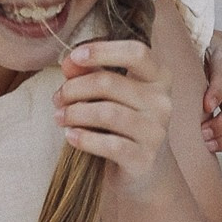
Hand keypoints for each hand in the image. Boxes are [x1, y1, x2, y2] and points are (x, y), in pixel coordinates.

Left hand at [56, 37, 174, 190]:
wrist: (144, 170)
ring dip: (75, 113)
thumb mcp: (109, 94)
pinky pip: (109, 144)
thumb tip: (69, 62)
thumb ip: (91, 73)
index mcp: (159, 77)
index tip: (74, 56)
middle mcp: (162, 102)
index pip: (136, 53)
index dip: (103, 51)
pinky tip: (71, 136)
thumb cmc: (122, 124)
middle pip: (109, 83)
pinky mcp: (144, 158)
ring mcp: (156, 131)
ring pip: (107, 113)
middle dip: (75, 88)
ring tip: (60, 117)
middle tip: (58, 98)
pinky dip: (84, 138)